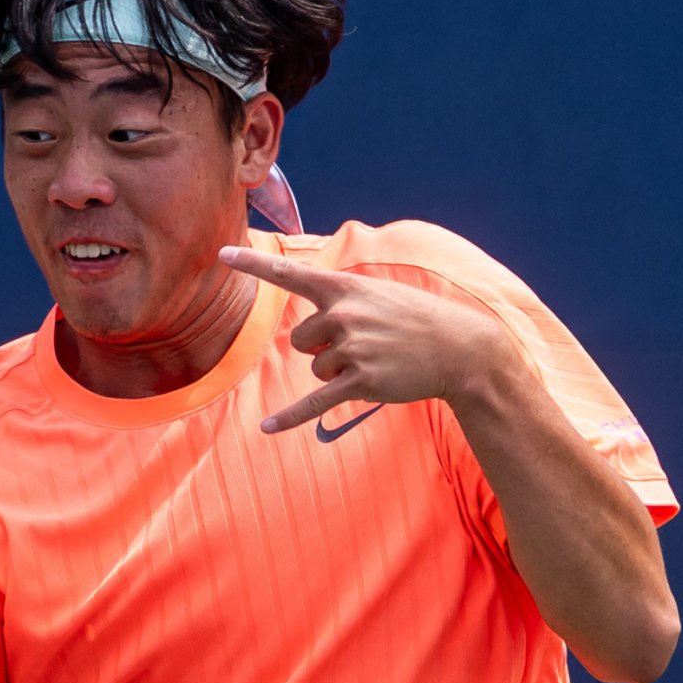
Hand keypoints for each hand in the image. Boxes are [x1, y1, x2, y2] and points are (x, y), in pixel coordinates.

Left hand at [224, 247, 520, 437]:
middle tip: (364, 345)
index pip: (292, 274)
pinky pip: (315, 402)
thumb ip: (341, 302)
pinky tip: (267, 429)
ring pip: (315, 369)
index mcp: (346, 289)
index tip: (222, 253)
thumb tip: (308, 334)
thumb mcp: (379, 296)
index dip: (255, 265)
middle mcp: (344, 315)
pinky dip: (290, 418)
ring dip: (337, 372)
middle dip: (322, 348)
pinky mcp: (361, 382)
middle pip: (300, 340)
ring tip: (375, 362)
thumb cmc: (416, 321)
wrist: (459, 348)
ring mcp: (353, 349)